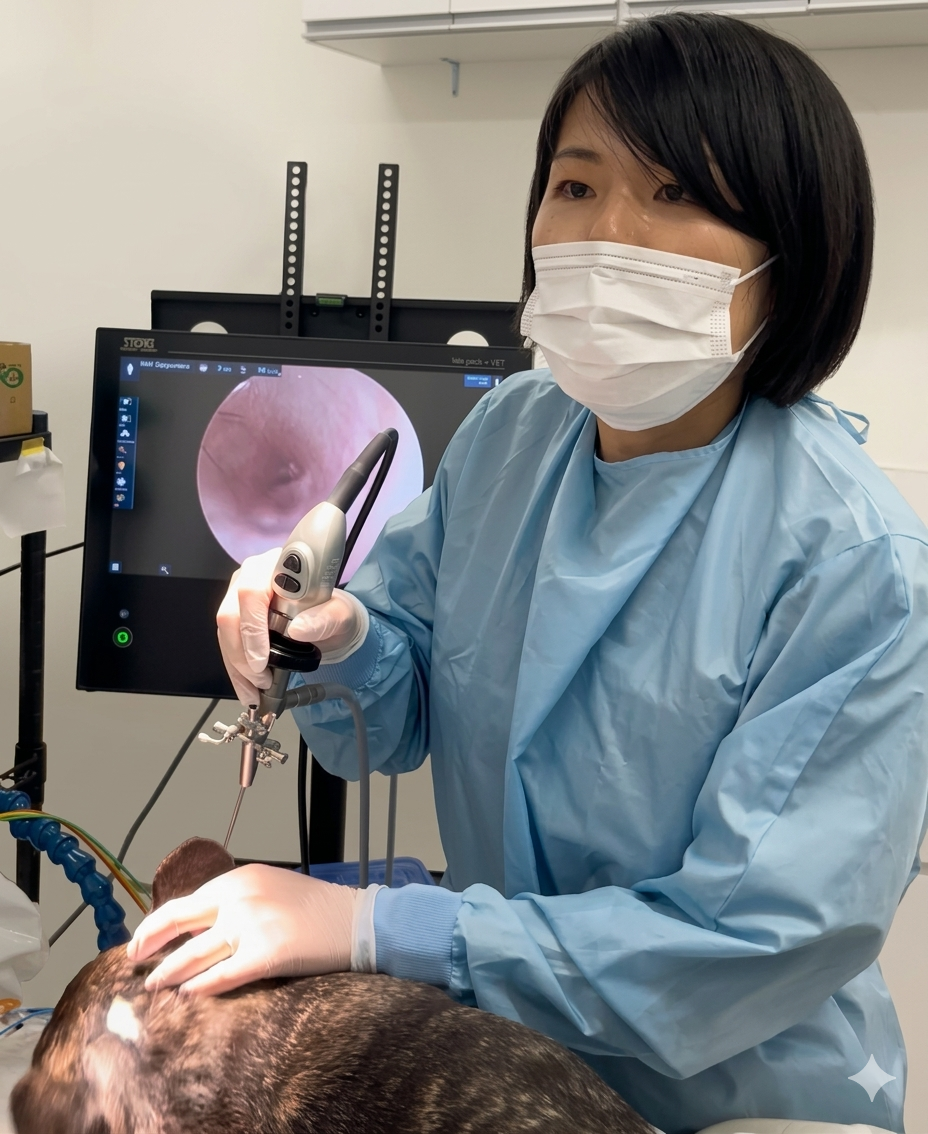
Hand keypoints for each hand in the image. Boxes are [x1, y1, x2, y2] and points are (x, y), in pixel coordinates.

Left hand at [126, 864, 356, 995]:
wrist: (354, 920)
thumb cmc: (314, 907)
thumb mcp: (268, 887)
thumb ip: (233, 901)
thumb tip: (195, 929)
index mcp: (238, 880)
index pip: (182, 903)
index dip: (154, 926)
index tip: (140, 943)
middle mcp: (239, 899)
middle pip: (177, 923)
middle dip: (148, 946)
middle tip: (135, 965)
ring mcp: (250, 926)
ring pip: (193, 955)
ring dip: (169, 974)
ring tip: (156, 987)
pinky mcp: (265, 955)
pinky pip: (222, 976)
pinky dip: (200, 988)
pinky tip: (187, 997)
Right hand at [217, 549, 368, 704]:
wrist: (329, 620)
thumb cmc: (333, 612)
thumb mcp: (341, 616)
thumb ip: (326, 619)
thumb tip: (299, 629)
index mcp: (278, 565)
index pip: (252, 592)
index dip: (253, 628)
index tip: (263, 660)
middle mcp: (254, 574)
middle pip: (231, 612)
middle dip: (242, 653)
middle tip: (260, 678)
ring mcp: (240, 592)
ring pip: (225, 631)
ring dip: (236, 666)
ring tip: (253, 690)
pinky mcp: (237, 613)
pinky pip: (227, 641)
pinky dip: (236, 668)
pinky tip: (247, 685)